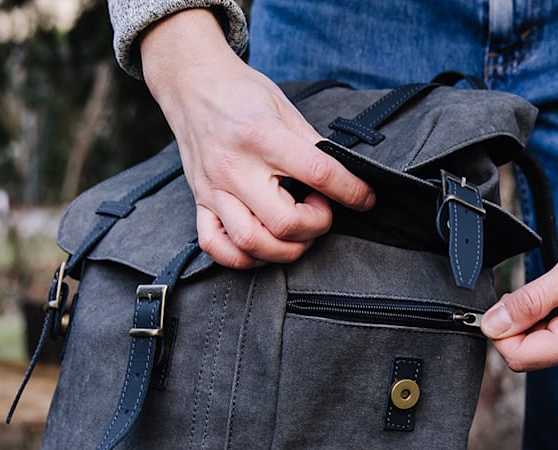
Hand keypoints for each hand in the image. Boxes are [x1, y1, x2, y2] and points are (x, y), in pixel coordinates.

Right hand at [140, 9, 374, 267]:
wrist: (191, 83)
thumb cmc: (240, 93)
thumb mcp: (284, 107)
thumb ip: (312, 146)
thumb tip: (344, 178)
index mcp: (261, 136)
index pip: (318, 174)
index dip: (351, 191)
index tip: (365, 198)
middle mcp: (234, 167)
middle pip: (284, 223)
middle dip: (315, 225)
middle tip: (320, 208)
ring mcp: (213, 189)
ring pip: (251, 243)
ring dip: (284, 248)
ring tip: (295, 229)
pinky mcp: (199, 202)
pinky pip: (216, 247)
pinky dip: (244, 257)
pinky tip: (263, 244)